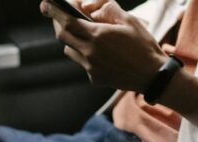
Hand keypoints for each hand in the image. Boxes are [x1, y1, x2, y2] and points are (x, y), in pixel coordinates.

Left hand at [40, 0, 166, 91]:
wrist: (152, 76)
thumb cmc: (143, 46)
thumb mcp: (130, 21)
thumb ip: (109, 10)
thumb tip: (92, 7)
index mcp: (98, 35)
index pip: (67, 21)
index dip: (53, 11)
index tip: (45, 4)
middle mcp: (90, 52)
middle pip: (62, 35)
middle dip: (58, 23)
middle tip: (60, 16)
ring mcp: (91, 67)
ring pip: (70, 50)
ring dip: (72, 40)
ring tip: (84, 34)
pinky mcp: (94, 78)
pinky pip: (82, 63)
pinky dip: (85, 55)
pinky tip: (100, 53)